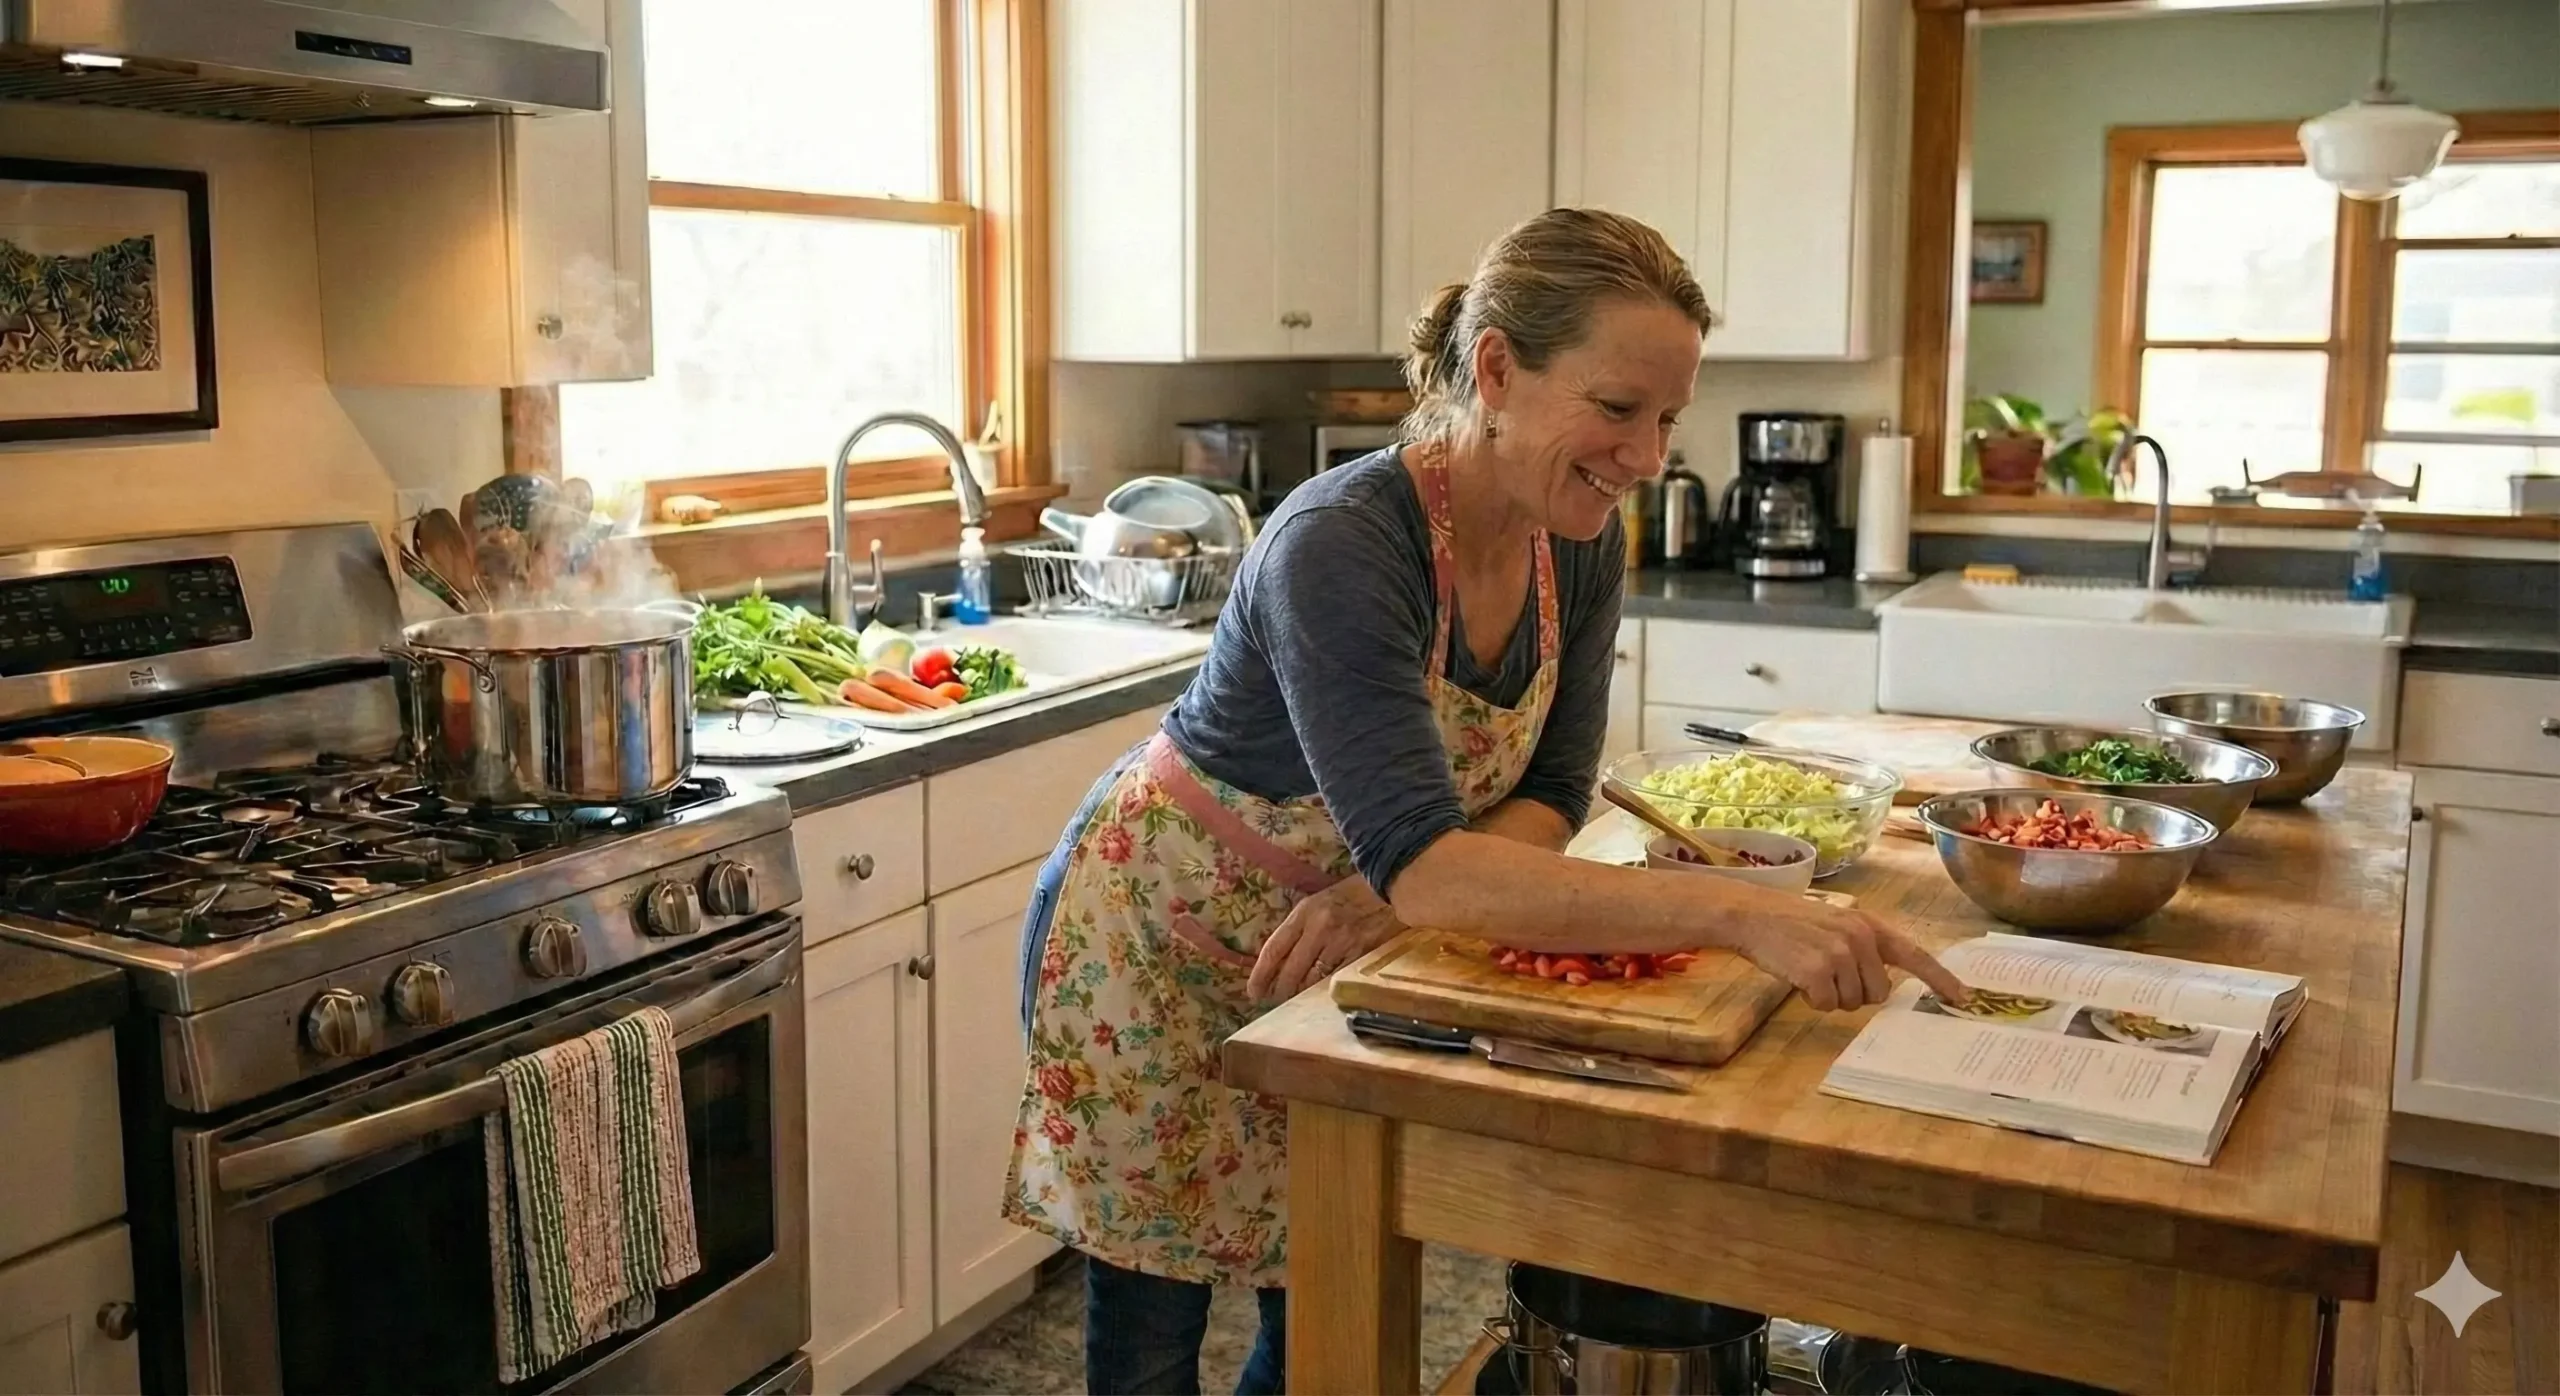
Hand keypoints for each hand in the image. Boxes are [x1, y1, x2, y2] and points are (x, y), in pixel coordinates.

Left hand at [1248, 876, 1403, 1002]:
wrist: (1390, 886)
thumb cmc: (1351, 895)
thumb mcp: (1319, 903)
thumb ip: (1300, 928)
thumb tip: (1281, 960)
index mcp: (1305, 912)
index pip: (1275, 948)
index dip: (1261, 973)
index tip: (1253, 990)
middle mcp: (1320, 927)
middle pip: (1291, 969)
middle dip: (1279, 989)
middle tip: (1274, 1000)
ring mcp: (1342, 942)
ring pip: (1313, 979)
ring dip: (1301, 992)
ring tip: (1295, 999)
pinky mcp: (1362, 953)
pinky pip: (1336, 979)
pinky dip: (1325, 989)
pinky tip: (1320, 994)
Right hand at [1730, 899, 1968, 1011]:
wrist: (1751, 914)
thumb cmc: (1791, 923)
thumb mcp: (1836, 925)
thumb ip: (1863, 948)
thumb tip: (1880, 986)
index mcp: (1869, 925)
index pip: (1914, 954)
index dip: (1940, 979)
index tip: (1964, 998)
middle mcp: (1860, 937)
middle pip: (1878, 992)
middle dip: (1854, 993)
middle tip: (1827, 973)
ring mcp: (1839, 953)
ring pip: (1851, 1002)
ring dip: (1830, 996)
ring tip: (1808, 969)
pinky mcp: (1817, 970)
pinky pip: (1826, 1005)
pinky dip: (1811, 999)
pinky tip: (1796, 977)